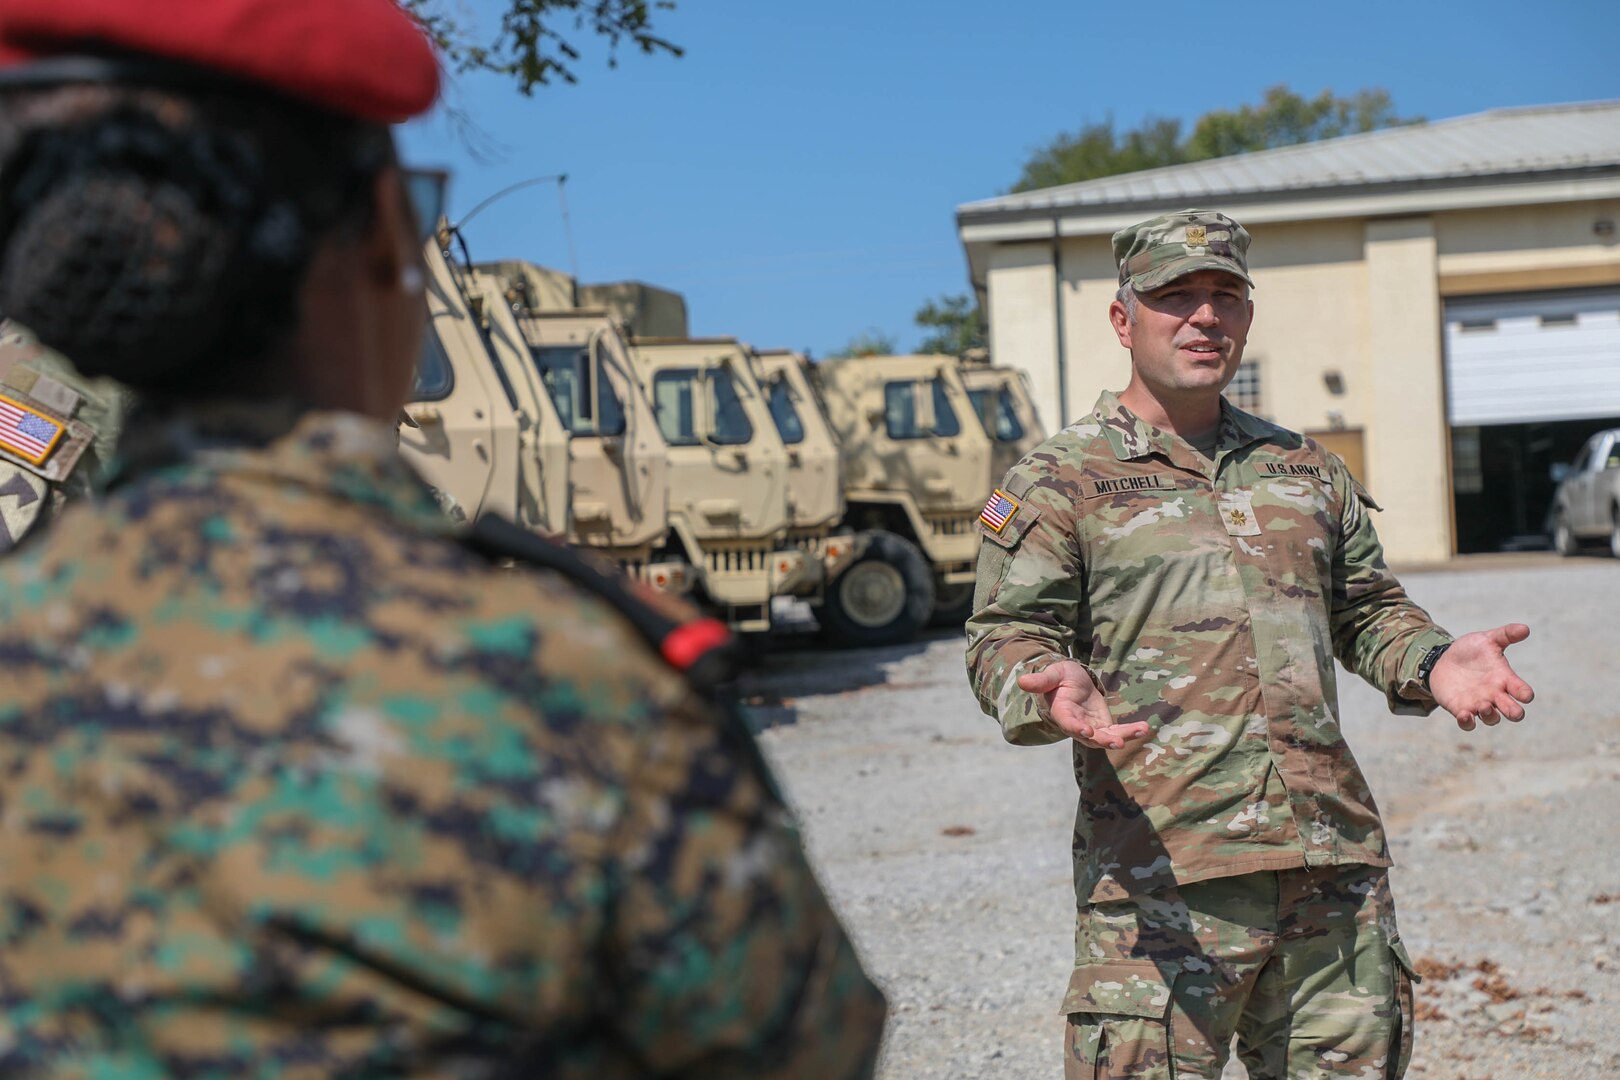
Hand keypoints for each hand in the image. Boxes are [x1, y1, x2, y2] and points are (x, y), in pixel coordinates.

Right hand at [1017, 660, 1152, 749]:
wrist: (1071, 681)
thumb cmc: (1059, 676)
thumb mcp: (1052, 674)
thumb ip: (1041, 681)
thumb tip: (1022, 681)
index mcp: (1061, 712)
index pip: (1068, 723)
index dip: (1076, 727)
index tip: (1087, 731)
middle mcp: (1076, 724)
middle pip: (1089, 737)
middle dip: (1103, 740)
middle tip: (1117, 742)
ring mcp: (1090, 727)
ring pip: (1106, 737)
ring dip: (1122, 737)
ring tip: (1139, 731)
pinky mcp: (1103, 726)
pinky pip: (1117, 731)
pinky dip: (1130, 731)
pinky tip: (1144, 728)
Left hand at [1428, 624, 1534, 731]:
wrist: (1443, 659)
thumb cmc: (1470, 651)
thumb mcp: (1487, 640)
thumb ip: (1506, 634)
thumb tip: (1525, 628)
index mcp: (1504, 678)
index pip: (1522, 691)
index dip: (1525, 694)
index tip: (1524, 694)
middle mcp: (1495, 694)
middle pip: (1512, 711)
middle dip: (1514, 713)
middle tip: (1512, 711)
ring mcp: (1478, 703)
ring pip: (1491, 718)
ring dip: (1490, 715)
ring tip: (1484, 704)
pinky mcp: (1461, 709)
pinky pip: (1468, 723)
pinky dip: (1467, 722)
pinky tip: (1464, 715)